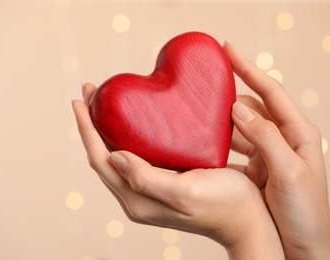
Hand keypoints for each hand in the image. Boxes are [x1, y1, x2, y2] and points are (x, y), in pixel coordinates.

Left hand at [72, 83, 283, 258]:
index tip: (81, 99)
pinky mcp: (163, 183)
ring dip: (108, 129)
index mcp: (138, 199)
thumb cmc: (225, 205)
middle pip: (104, 156)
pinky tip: (137, 121)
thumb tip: (114, 157)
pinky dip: (129, 136)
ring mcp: (150, 190)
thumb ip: (147, 179)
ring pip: (118, 156)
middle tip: (93, 92)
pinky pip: (136, 157)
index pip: (101, 160)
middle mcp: (138, 196)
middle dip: (93, 124)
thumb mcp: (186, 192)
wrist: (248, 220)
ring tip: (108, 102)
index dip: (87, 129)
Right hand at [224, 42, 329, 258]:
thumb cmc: (305, 212)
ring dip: (222, 122)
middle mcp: (283, 138)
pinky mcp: (257, 167)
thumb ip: (265, 137)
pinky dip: (220, 143)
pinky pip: (235, 148)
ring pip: (241, 128)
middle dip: (228, 97)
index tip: (228, 50)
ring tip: (198, 116)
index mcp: (299, 133)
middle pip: (252, 107)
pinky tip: (204, 145)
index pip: (271, 91)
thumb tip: (239, 108)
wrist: (304, 245)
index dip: (248, 68)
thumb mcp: (288, 172)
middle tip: (203, 90)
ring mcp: (269, 153)